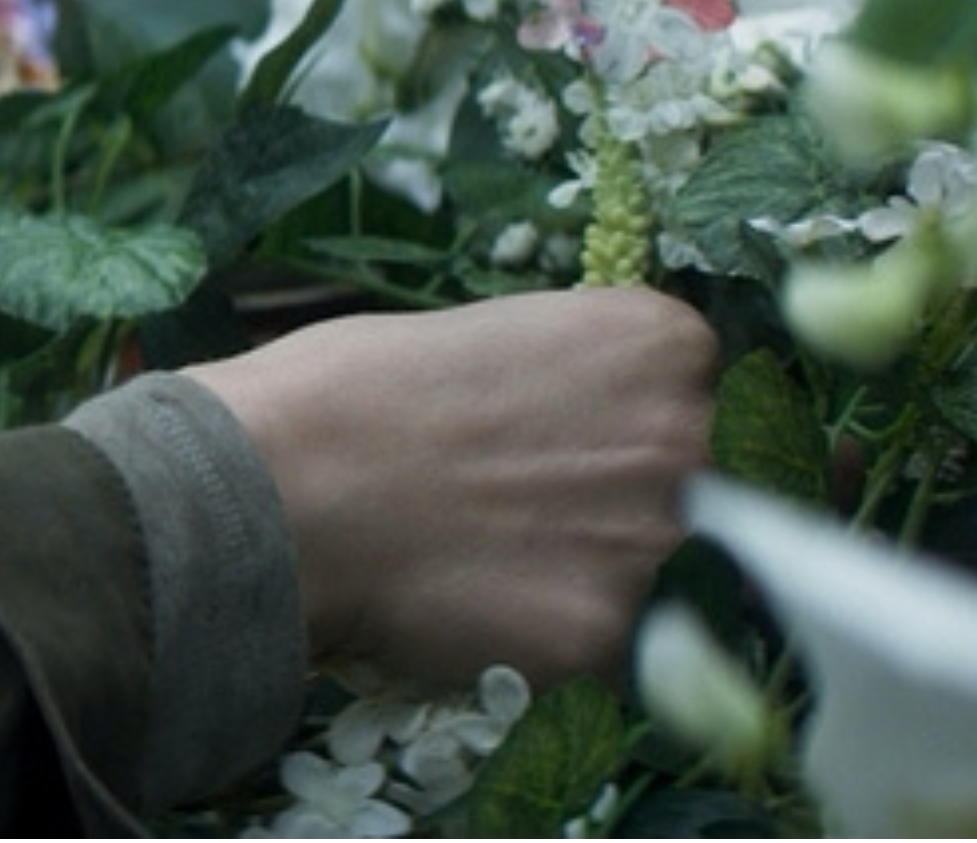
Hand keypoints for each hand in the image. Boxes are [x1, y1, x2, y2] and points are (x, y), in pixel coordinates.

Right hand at [183, 286, 714, 687]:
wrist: (285, 484)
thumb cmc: (356, 386)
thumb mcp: (489, 336)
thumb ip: (570, 380)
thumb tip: (583, 420)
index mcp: (661, 342)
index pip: (692, 388)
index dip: (624, 414)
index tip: (561, 430)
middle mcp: (684, 436)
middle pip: (689, 480)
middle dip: (619, 495)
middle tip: (522, 502)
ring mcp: (652, 541)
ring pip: (649, 568)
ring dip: (587, 568)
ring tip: (488, 556)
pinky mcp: (608, 632)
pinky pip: (598, 640)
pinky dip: (547, 632)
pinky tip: (476, 603)